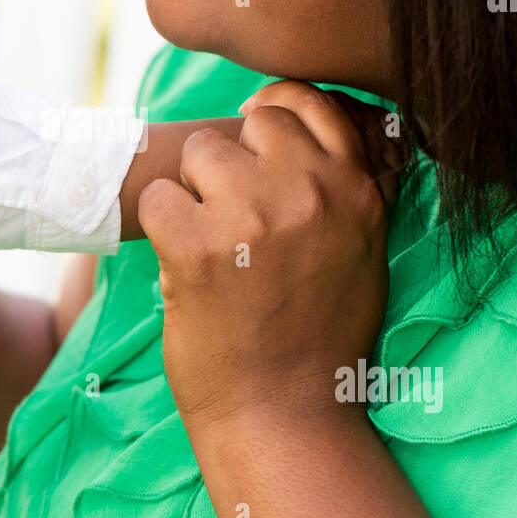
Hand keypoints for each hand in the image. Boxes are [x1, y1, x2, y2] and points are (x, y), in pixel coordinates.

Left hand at [137, 81, 408, 427]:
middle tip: (229, 213)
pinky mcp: (196, 245)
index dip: (274, 111)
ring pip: (199, 154)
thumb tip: (300, 134)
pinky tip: (181, 266)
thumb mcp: (359, 252)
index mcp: (357, 191)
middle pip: (252, 124)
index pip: (312, 103)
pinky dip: (159, 230)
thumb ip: (340, 190)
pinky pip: (157, 198)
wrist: (284, 415)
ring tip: (209, 246)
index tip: (252, 131)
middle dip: (232, 159)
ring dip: (193, 193)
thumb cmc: (317, 339)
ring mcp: (253, 216)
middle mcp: (311, 193)